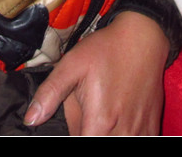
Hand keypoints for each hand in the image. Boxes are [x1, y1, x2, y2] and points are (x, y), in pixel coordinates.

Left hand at [24, 11, 168, 134]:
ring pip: (115, 143)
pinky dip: (122, 134)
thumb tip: (31, 119)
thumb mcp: (71, 65)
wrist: (143, 39)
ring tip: (100, 114)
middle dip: (86, 133)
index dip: (72, 134)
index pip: (80, 143)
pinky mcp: (150, 128)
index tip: (74, 120)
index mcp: (100, 122)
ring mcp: (140, 132)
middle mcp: (122, 132)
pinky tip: (117, 118)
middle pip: (96, 143)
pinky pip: (136, 141)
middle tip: (86, 112)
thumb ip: (50, 94)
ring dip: (105, 133)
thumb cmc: (106, 50)